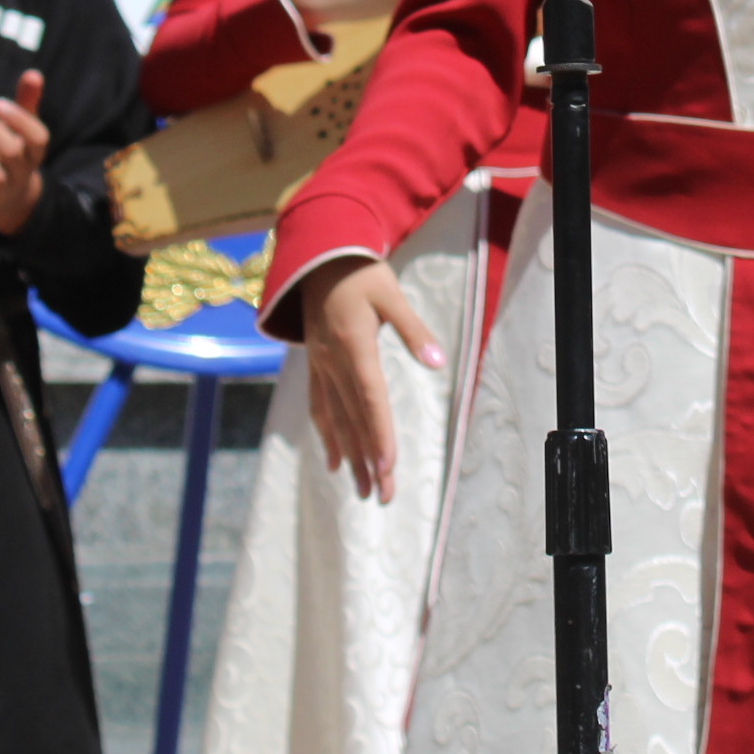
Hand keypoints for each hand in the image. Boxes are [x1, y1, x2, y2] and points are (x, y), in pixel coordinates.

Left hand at [0, 69, 54, 232]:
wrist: (8, 202)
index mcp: (34, 154)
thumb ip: (26, 102)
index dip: (20, 121)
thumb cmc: (12, 155)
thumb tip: (34, 73)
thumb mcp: (21, 131)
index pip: (38, 138)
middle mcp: (22, 175)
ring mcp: (2, 194)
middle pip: (12, 154)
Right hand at [300, 258, 443, 501]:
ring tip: (362, 489)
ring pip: (335, 419)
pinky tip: (336, 460)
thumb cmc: (360, 274)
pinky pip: (320, 407)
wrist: (318, 259)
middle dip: (368, 459)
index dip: (379, 434)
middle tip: (380, 495)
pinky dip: (329, 436)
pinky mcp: (315, 366)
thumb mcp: (391, 295)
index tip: (388, 465)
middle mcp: (333, 362)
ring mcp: (321, 366)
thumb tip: (438, 361)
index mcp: (354, 345)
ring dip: (349, 456)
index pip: (370, 399)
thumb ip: (414, 330)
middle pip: (353, 419)